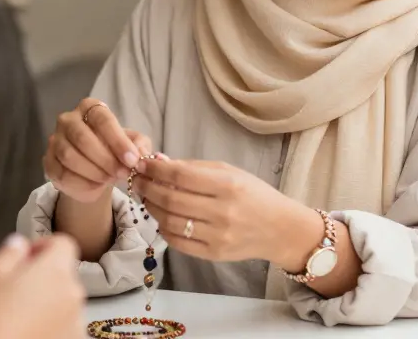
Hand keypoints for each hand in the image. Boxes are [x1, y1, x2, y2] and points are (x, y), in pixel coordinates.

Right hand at [0, 234, 85, 338]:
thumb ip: (8, 253)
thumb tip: (19, 244)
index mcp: (55, 270)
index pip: (63, 242)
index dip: (43, 245)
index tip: (25, 257)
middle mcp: (73, 294)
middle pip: (62, 273)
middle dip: (41, 277)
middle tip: (12, 289)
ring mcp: (76, 321)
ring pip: (62, 301)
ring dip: (44, 303)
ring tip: (15, 317)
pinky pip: (63, 326)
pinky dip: (49, 326)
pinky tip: (25, 333)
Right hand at [44, 97, 152, 203]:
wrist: (97, 172)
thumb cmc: (115, 151)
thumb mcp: (134, 145)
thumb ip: (140, 145)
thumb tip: (141, 154)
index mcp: (90, 108)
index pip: (102, 119)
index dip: (118, 141)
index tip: (132, 160)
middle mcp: (68, 120)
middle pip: (82, 137)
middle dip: (105, 159)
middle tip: (122, 173)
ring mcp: (55, 140)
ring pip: (70, 156)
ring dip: (94, 172)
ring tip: (110, 179)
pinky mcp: (48, 162)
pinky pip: (62, 174)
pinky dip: (82, 184)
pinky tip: (96, 187)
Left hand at [133, 157, 319, 265]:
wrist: (281, 229)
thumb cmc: (254, 195)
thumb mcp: (230, 172)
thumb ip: (195, 167)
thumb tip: (160, 162)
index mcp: (227, 185)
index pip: (180, 175)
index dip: (155, 169)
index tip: (142, 165)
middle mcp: (222, 211)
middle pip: (171, 199)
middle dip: (147, 188)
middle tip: (137, 181)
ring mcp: (217, 236)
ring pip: (170, 222)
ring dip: (152, 209)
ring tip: (147, 199)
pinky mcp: (214, 254)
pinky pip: (178, 242)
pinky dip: (164, 228)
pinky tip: (162, 218)